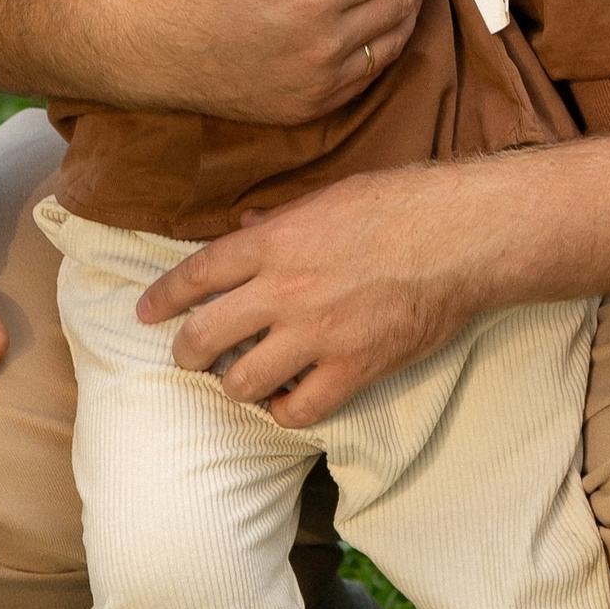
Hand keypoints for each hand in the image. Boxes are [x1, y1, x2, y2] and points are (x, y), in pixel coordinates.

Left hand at [136, 164, 491, 425]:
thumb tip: (243, 223)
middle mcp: (284, 290)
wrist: (464, 237)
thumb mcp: (332, 196)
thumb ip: (281, 217)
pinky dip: (286, 411)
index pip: (195, 275)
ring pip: (243, 382)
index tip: (145, 313)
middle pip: (205, 336)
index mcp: (275, 241)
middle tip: (190, 357)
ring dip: (235, 385)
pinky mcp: (353, 368)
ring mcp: (316, 334)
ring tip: (243, 381)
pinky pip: (299, 410)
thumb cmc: (404, 204)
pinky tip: (288, 402)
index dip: (162, 298)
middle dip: (187, 353)